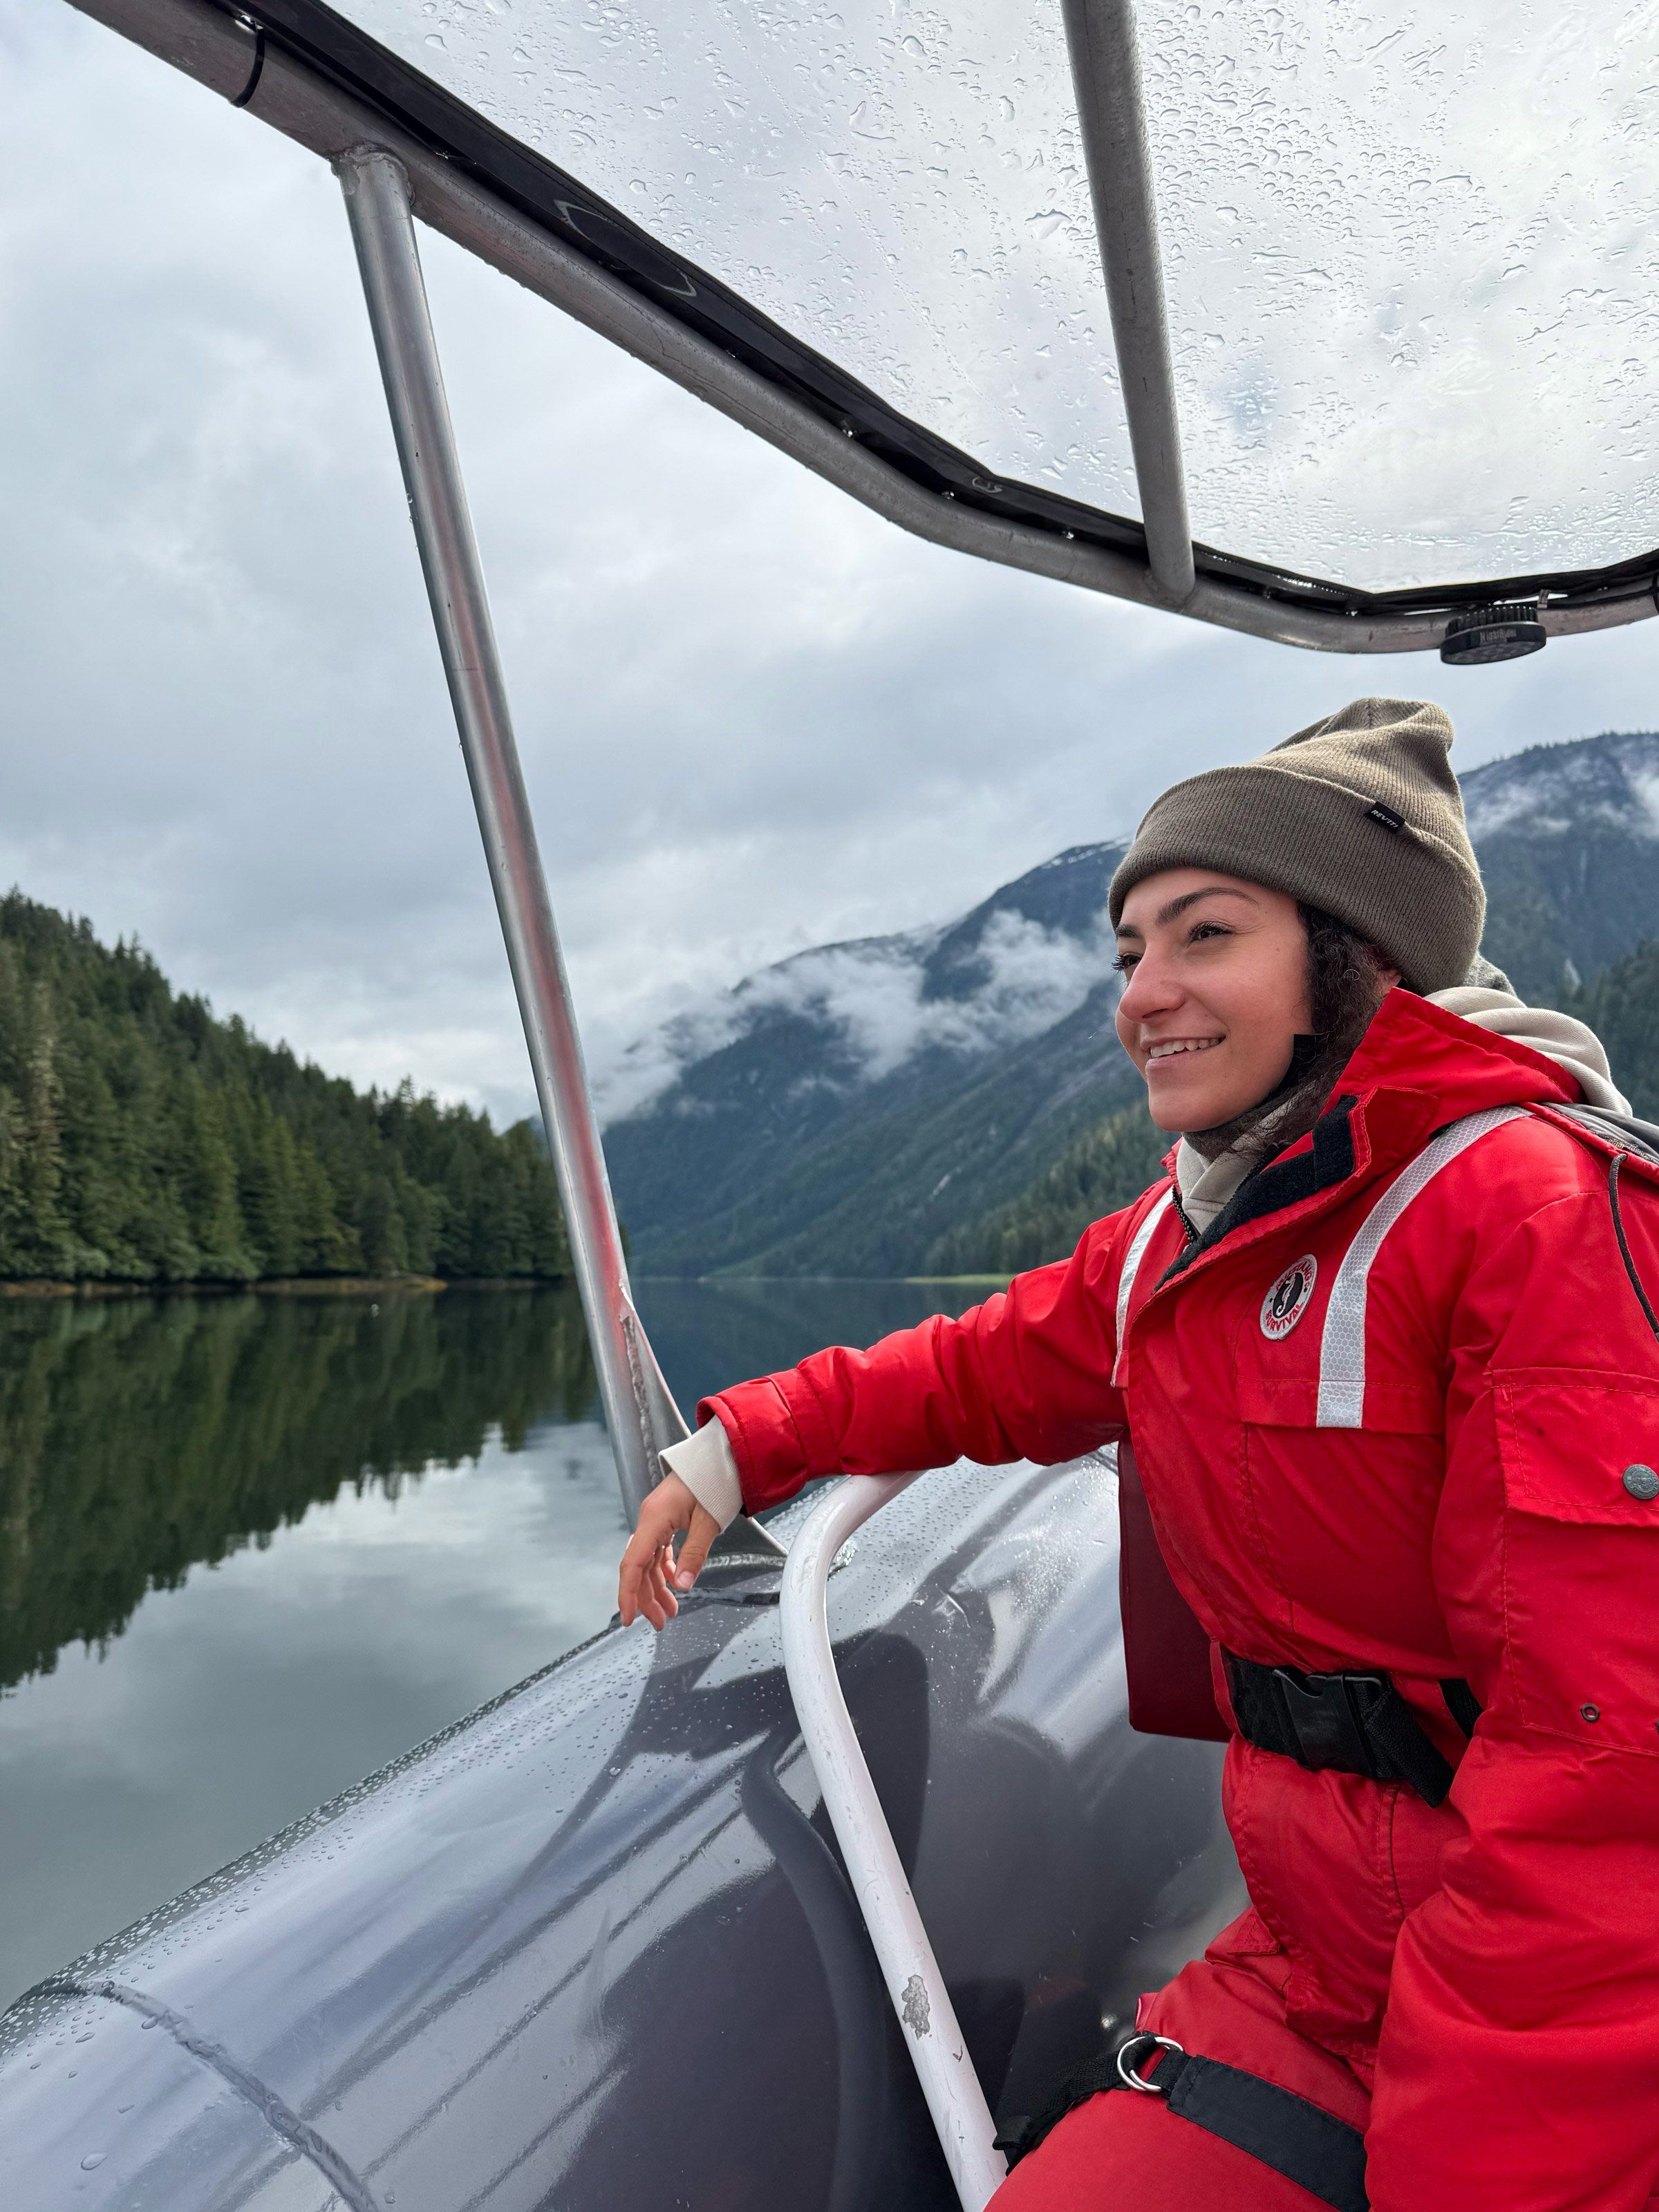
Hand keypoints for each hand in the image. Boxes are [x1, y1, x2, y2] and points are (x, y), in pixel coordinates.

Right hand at [617, 1473, 720, 1630]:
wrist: (723, 1456)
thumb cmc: (715, 1480)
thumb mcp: (708, 1521)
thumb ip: (694, 1555)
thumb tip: (682, 1586)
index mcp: (654, 1519)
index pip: (632, 1564)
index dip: (628, 1594)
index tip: (627, 1618)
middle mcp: (649, 1519)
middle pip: (639, 1567)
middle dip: (647, 1598)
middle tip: (660, 1622)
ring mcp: (656, 1519)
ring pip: (648, 1561)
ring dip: (656, 1587)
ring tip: (670, 1611)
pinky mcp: (665, 1519)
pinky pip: (658, 1550)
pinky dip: (664, 1569)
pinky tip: (674, 1583)